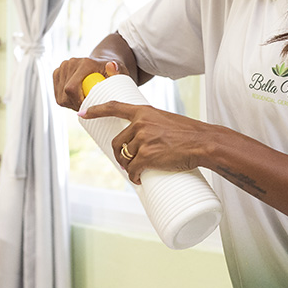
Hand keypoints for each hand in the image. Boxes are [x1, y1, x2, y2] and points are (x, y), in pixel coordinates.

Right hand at [53, 57, 127, 110]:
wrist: (100, 64)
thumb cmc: (110, 72)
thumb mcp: (119, 73)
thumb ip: (117, 72)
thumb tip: (111, 66)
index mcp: (85, 63)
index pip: (71, 88)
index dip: (77, 102)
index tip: (88, 109)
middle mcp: (71, 63)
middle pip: (64, 94)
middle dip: (75, 105)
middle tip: (88, 108)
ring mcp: (62, 67)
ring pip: (60, 96)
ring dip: (71, 104)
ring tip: (84, 102)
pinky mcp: (57, 73)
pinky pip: (57, 94)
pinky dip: (66, 100)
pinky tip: (76, 98)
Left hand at [81, 100, 211, 183]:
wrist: (203, 142)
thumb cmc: (189, 133)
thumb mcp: (167, 120)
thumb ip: (152, 125)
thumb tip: (142, 141)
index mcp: (144, 112)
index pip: (114, 107)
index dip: (97, 110)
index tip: (83, 113)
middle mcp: (140, 124)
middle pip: (118, 142)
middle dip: (119, 155)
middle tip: (127, 162)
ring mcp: (143, 140)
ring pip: (125, 158)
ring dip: (129, 168)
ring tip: (138, 171)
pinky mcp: (148, 156)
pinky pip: (133, 169)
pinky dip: (134, 177)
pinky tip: (139, 180)